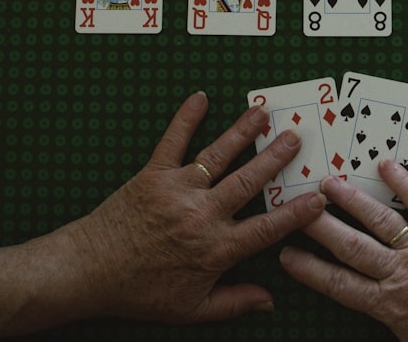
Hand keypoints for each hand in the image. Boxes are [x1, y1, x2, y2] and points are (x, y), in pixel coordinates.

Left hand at [58, 92, 325, 322]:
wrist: (89, 271)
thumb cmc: (139, 292)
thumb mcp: (190, 310)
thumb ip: (233, 303)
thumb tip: (269, 301)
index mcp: (215, 249)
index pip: (266, 228)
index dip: (295, 214)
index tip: (318, 198)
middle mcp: (201, 215)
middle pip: (247, 182)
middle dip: (274, 159)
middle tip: (296, 138)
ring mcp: (177, 190)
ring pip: (217, 156)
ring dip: (242, 133)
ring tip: (262, 113)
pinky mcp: (152, 174)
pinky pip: (172, 141)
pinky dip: (186, 118)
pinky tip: (199, 98)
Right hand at [279, 160, 407, 341]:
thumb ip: (387, 328)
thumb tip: (355, 326)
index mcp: (389, 305)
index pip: (338, 284)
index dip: (310, 270)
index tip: (285, 254)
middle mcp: (400, 274)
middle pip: (351, 247)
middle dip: (319, 227)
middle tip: (296, 208)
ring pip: (379, 221)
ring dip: (351, 201)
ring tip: (328, 182)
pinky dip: (404, 183)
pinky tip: (386, 165)